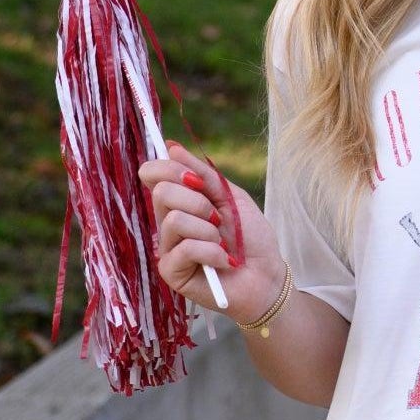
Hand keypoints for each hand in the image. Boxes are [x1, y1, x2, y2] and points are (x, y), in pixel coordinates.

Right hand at [139, 142, 284, 324]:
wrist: (266, 273)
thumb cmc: (251, 236)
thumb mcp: (231, 197)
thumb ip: (203, 174)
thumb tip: (171, 146)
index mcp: (181, 202)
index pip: (153, 175)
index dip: (167, 168)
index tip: (194, 177)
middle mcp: (168, 223)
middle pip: (162, 192)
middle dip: (198, 200)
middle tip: (217, 218)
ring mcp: (168, 248)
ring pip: (174, 219)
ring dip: (208, 230)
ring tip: (222, 243)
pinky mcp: (171, 272)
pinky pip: (185, 248)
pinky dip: (212, 252)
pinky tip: (223, 261)